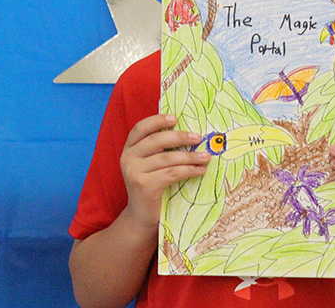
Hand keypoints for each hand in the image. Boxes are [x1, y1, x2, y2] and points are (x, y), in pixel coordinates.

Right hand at [120, 114, 209, 230]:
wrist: (142, 216)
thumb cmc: (153, 184)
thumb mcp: (152, 163)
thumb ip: (161, 149)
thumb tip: (190, 132)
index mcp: (129, 148)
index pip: (141, 128)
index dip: (157, 120)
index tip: (175, 118)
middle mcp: (128, 158)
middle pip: (156, 140)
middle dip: (180, 137)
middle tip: (198, 138)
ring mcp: (134, 172)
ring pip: (167, 158)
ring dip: (190, 156)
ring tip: (206, 157)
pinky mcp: (143, 185)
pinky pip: (171, 173)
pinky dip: (189, 170)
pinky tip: (200, 170)